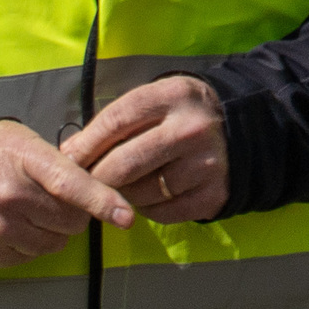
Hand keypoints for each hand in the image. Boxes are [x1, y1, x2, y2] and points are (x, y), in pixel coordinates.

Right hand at [0, 119, 133, 265]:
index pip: (71, 184)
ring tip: (36, 211)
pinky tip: (18, 225)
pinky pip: (28, 257)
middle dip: (76, 214)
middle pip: (70, 221)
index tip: (126, 217)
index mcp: (27, 160)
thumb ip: (64, 164)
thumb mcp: (31, 142)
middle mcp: (9, 195)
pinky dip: (31, 245)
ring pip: (53, 243)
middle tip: (60, 200)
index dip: (102, 201)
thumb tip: (102, 185)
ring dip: (54, 232)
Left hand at [63, 75, 230, 224]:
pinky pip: (161, 212)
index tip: (67, 160)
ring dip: (121, 195)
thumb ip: (114, 122)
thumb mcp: (155, 102)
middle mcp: (192, 128)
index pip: (115, 123)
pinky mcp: (212, 193)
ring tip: (123, 186)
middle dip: (96, 177)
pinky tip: (148, 195)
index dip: (84, 145)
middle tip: (87, 182)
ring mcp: (205, 163)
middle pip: (123, 164)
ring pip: (139, 192)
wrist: (241, 130)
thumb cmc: (182, 115)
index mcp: (174, 96)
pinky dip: (147, 209)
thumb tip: (68, 154)